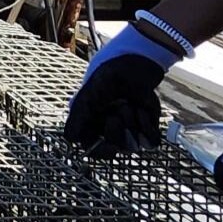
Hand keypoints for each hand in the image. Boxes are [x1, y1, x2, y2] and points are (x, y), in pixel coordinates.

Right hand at [63, 24, 181, 154]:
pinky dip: (147, 124)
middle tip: (115, 108)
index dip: (103, 151)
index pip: (96, 152)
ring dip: (132, 121)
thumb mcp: (86, 98)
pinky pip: (152, 141)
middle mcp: (111, 136)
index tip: (110, 147)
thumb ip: (77, 119)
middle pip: (118, 148)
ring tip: (127, 104)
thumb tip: (70, 139)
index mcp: (92, 131)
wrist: (129, 69)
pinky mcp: (148, 130)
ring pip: (135, 144)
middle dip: (117, 127)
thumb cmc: (104, 82)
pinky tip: (140, 109)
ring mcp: (130, 134)